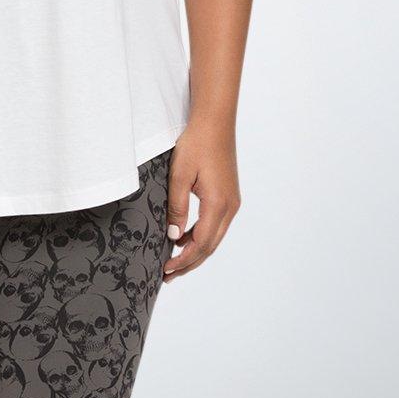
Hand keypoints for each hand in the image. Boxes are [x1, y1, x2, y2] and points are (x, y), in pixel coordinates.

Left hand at [163, 122, 240, 279]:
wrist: (214, 121)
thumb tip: (174, 237)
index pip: (201, 243)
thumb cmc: (196, 144)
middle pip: (210, 246)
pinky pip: (216, 225)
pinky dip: (201, 236)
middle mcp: (230, 207)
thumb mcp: (179, 176)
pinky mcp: (229, 196)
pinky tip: (184, 239)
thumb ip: (177, 208)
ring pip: (214, 237)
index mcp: (218, 204)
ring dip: (195, 251)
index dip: (184, 260)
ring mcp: (232, 202)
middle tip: (168, 276)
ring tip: (174, 262)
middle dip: (189, 263)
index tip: (166, 270)